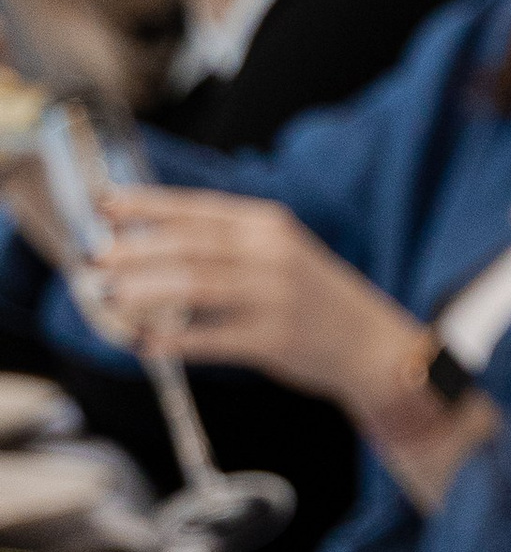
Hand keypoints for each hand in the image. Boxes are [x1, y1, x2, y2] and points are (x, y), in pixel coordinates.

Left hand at [88, 184, 415, 404]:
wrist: (372, 345)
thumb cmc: (316, 299)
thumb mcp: (281, 254)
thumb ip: (229, 244)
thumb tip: (155, 243)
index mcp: (270, 226)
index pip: (198, 208)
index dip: (148, 206)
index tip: (105, 206)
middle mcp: (272, 255)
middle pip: (190, 245)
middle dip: (137, 248)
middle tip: (97, 255)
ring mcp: (274, 297)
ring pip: (195, 287)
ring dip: (146, 291)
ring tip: (111, 296)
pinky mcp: (275, 339)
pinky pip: (212, 339)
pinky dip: (175, 341)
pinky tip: (146, 344)